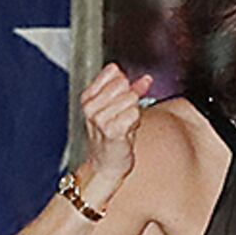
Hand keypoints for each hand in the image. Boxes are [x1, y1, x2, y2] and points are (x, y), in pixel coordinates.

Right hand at [75, 64, 146, 204]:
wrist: (106, 163)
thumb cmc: (112, 135)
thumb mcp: (119, 108)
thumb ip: (133, 90)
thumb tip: (147, 78)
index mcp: (88, 97)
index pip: (113, 72)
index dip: (126, 83)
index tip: (123, 97)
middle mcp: (91, 106)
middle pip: (124, 84)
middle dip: (131, 98)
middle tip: (124, 114)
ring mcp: (100, 118)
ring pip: (131, 98)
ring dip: (134, 112)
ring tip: (125, 124)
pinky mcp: (112, 130)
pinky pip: (134, 113)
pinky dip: (136, 121)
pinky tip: (128, 130)